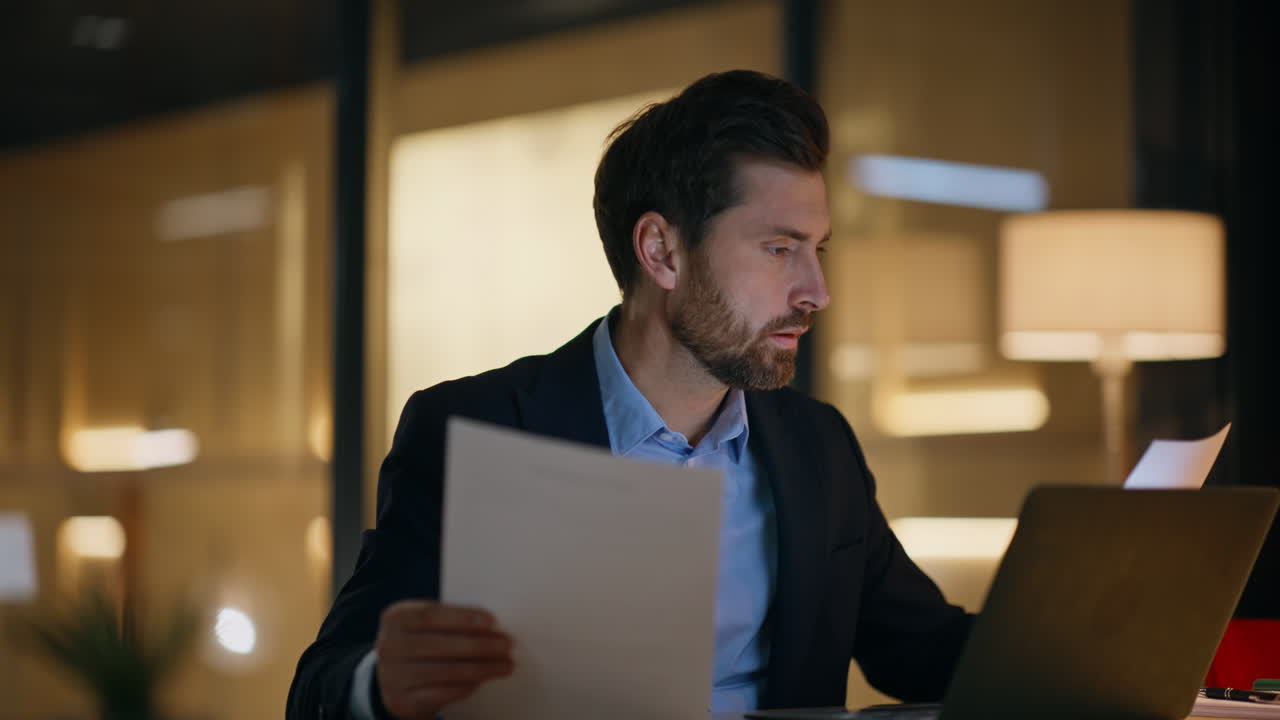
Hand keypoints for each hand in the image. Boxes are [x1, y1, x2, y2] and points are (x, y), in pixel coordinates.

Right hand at [374, 600, 514, 719]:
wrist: (396, 678)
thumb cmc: (424, 641)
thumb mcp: (429, 625)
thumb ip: (453, 621)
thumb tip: (494, 625)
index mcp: (396, 617)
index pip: (431, 615)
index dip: (462, 617)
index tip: (492, 621)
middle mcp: (388, 646)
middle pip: (440, 644)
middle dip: (480, 645)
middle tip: (508, 645)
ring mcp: (392, 675)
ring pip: (445, 671)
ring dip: (481, 667)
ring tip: (506, 664)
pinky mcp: (401, 701)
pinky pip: (441, 693)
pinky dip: (466, 686)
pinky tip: (484, 680)